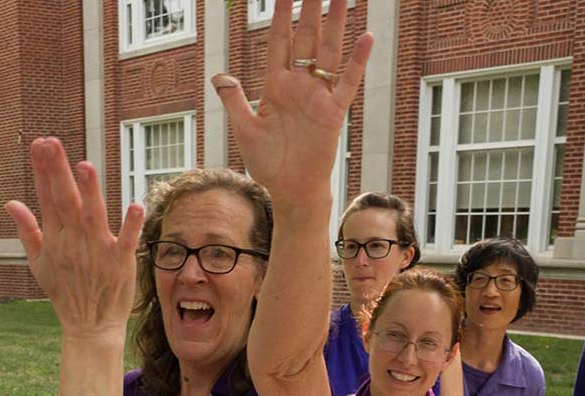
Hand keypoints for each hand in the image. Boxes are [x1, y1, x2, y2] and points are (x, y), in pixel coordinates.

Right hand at [7, 138, 144, 339]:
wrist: (88, 326)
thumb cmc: (64, 292)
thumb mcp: (38, 263)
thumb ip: (26, 230)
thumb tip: (11, 203)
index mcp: (55, 238)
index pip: (47, 198)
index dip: (43, 171)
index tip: (39, 145)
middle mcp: (75, 241)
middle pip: (65, 201)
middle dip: (56, 171)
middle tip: (50, 143)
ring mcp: (98, 251)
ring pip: (93, 216)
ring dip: (89, 192)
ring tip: (84, 166)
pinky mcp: (121, 262)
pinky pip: (127, 241)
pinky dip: (131, 226)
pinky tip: (135, 205)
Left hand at [211, 0, 372, 204]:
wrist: (290, 190)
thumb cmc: (267, 162)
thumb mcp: (244, 128)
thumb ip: (234, 100)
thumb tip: (218, 75)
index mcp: (275, 85)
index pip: (279, 40)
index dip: (282, 14)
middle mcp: (298, 84)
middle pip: (306, 37)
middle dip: (311, 7)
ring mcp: (318, 95)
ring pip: (328, 51)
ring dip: (335, 23)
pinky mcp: (334, 112)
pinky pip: (347, 82)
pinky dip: (357, 60)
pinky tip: (366, 36)